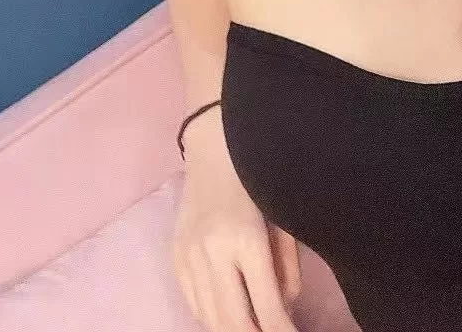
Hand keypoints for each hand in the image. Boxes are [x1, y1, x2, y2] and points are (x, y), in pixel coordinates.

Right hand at [172, 155, 301, 330]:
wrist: (214, 148)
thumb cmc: (257, 178)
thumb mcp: (281, 217)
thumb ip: (286, 265)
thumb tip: (286, 306)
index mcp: (245, 239)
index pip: (265, 306)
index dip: (281, 331)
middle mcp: (212, 253)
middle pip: (233, 322)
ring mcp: (188, 257)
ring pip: (210, 319)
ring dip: (232, 328)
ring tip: (254, 326)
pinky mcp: (175, 258)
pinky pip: (193, 304)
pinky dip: (213, 317)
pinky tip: (230, 314)